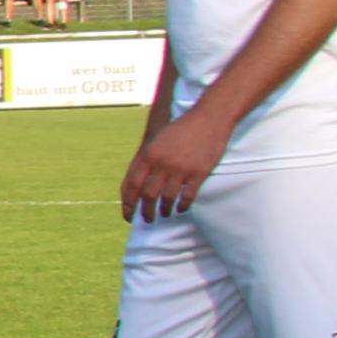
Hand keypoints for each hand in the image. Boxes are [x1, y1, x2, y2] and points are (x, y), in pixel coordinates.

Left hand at [125, 106, 229, 220]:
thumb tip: (136, 183)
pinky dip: (183, 206)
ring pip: (166, 198)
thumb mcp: (157, 141)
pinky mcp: (199, 172)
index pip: (131, 184)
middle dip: (144, 211)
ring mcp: (180, 168)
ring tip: (163, 215)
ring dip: (163, 210)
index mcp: (148, 154)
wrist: (209, 118)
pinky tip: (181, 209)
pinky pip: (187, 196)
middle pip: (147, 195)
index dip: (127, 202)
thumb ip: (146, 160)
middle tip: (146, 219)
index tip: (127, 214)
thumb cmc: (181, 129)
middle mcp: (161, 163)